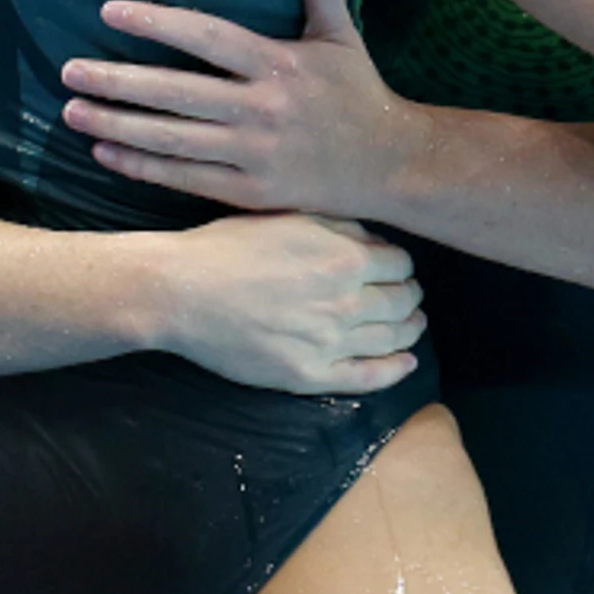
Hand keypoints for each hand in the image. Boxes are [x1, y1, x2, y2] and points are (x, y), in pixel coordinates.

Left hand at [63, 0, 426, 219]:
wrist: (394, 167)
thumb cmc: (359, 94)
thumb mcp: (342, 34)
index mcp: (280, 64)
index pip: (207, 37)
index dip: (157, 24)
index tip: (110, 11)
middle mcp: (263, 108)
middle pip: (178, 93)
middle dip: (118, 82)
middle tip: (69, 70)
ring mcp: (256, 154)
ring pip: (174, 140)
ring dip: (118, 127)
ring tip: (73, 111)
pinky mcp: (253, 193)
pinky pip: (187, 178)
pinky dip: (143, 168)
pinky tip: (104, 155)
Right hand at [144, 211, 421, 395]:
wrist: (182, 291)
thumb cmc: (227, 247)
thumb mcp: (286, 216)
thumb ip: (338, 226)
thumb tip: (375, 241)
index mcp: (344, 259)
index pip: (400, 264)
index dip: (402, 266)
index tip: (396, 269)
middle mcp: (347, 303)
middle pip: (403, 302)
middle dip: (410, 296)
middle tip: (407, 296)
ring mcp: (331, 343)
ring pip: (393, 339)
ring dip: (410, 330)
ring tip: (411, 325)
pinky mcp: (311, 375)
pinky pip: (369, 376)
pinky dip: (396, 370)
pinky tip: (406, 363)